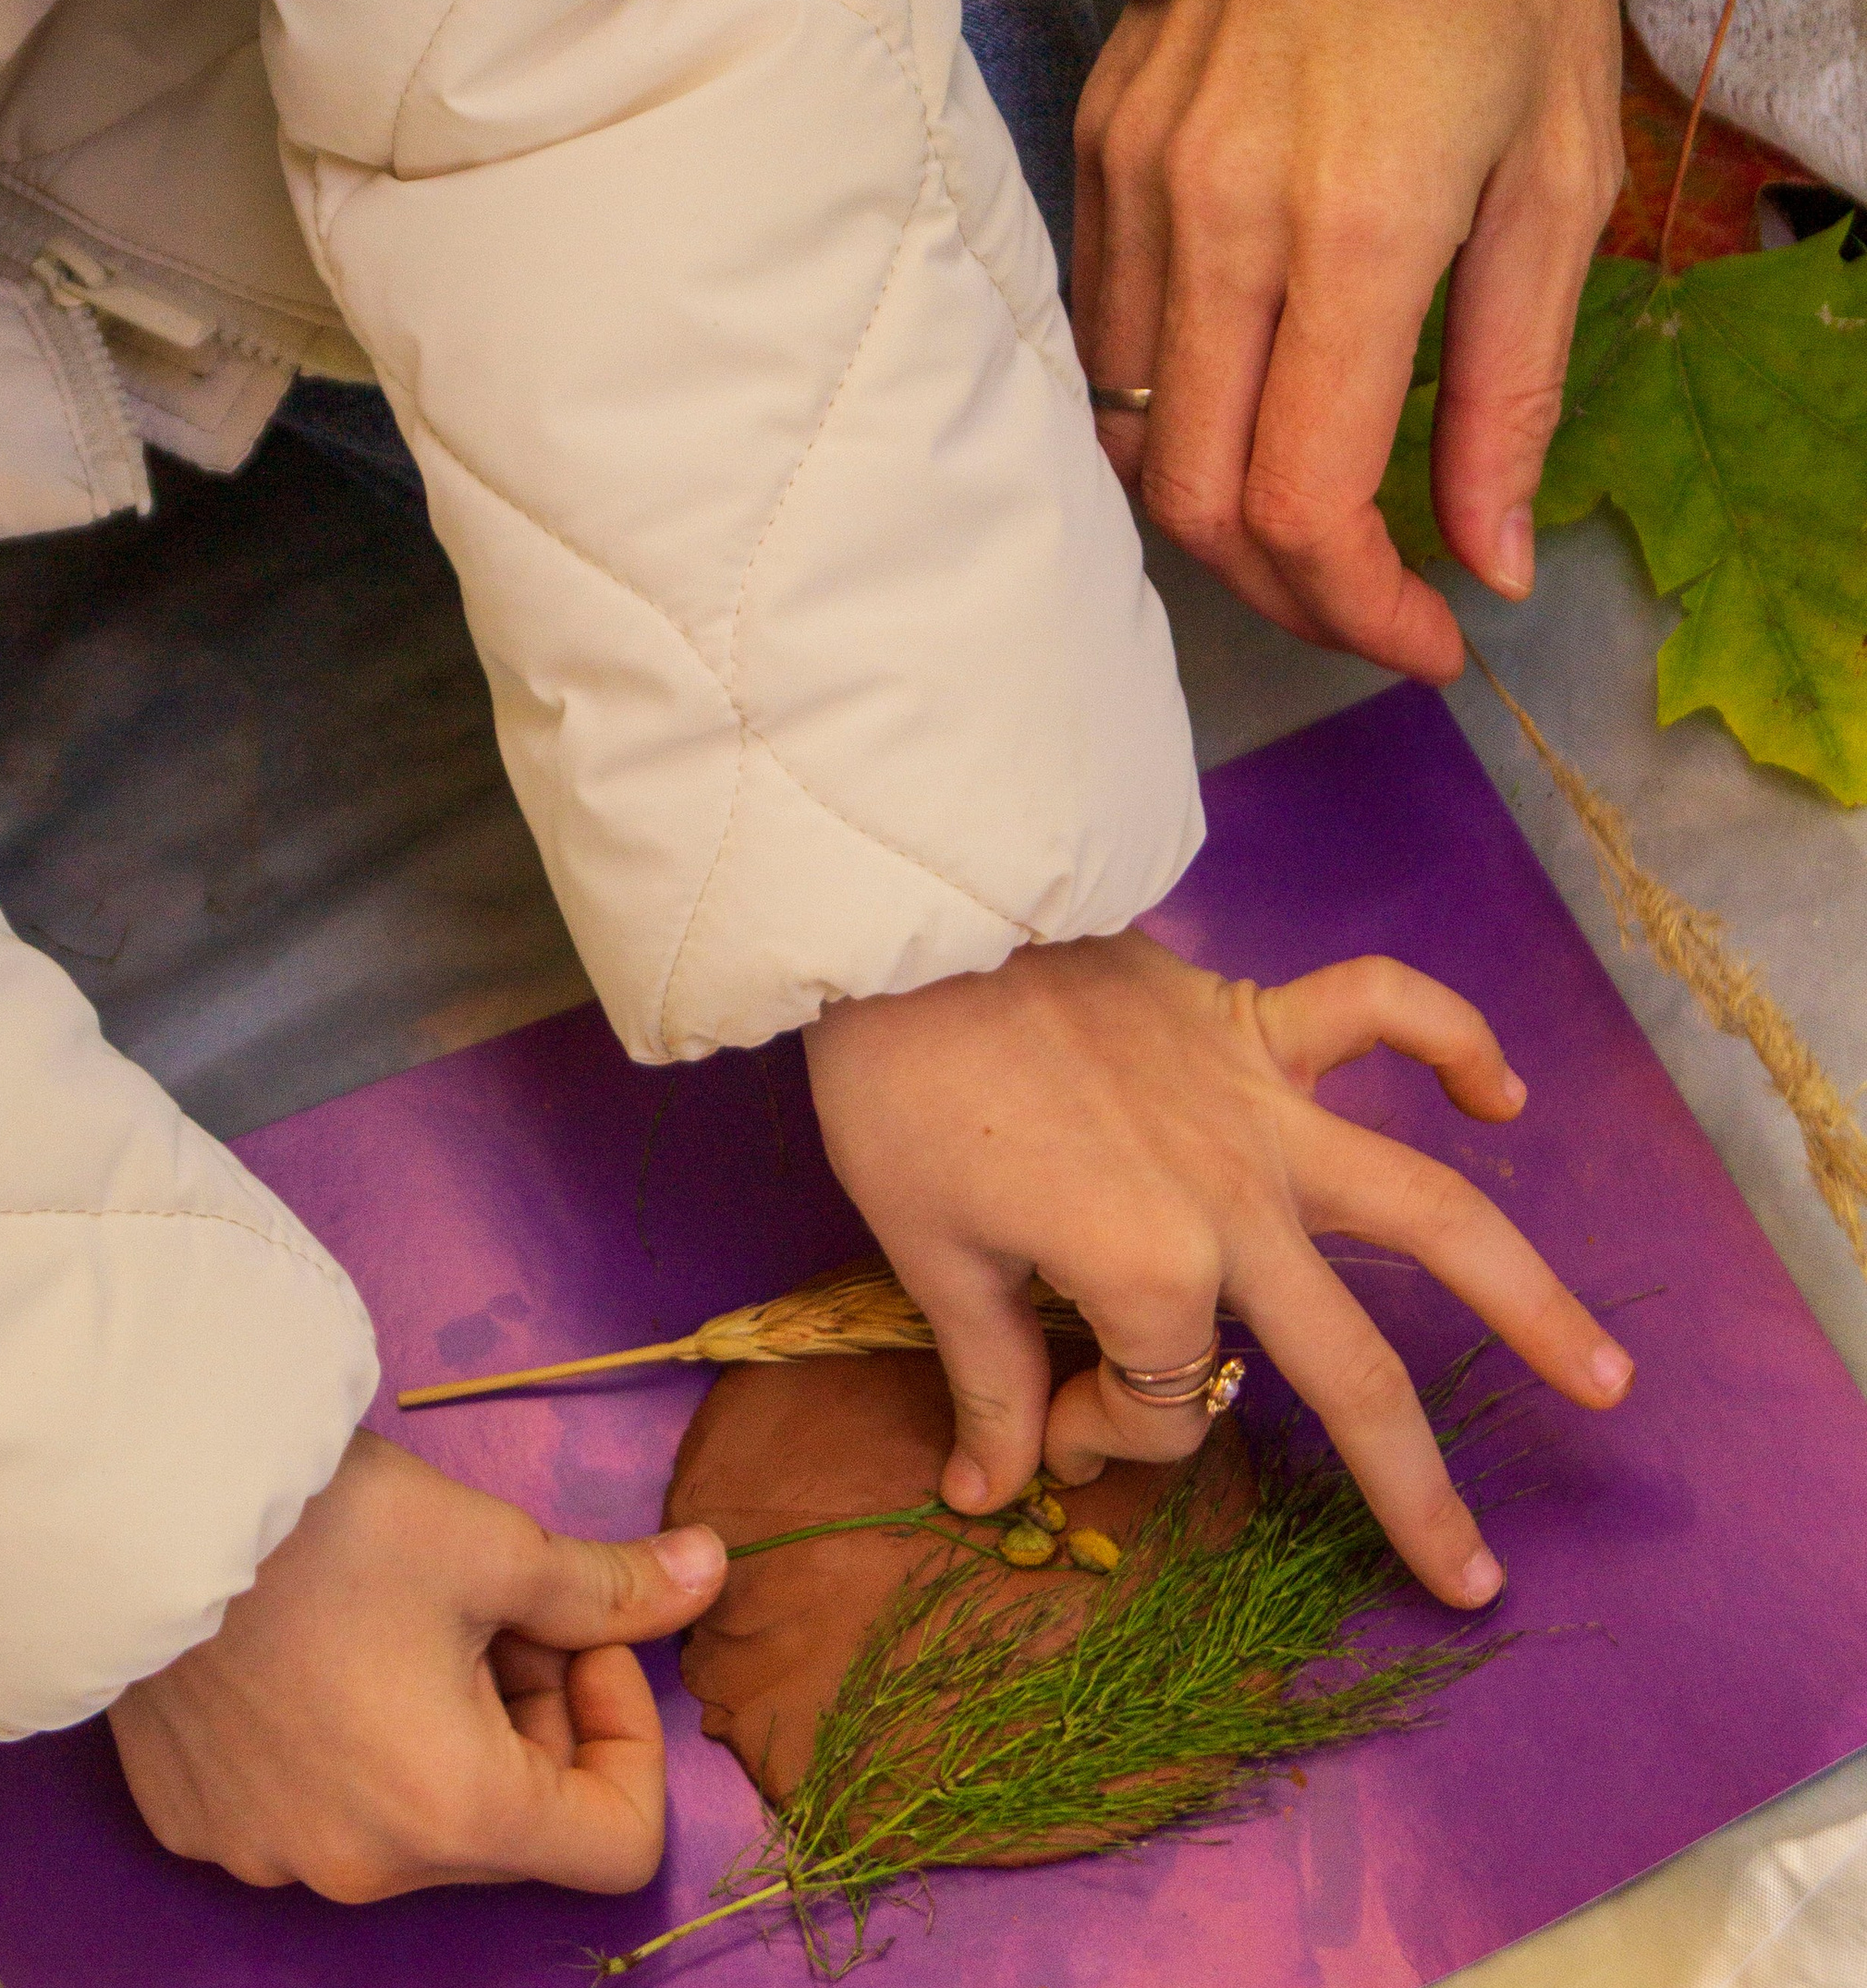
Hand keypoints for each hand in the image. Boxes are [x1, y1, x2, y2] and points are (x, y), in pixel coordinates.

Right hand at [109, 1431, 724, 1897]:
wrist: (142, 1497)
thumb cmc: (331, 1525)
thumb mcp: (497, 1545)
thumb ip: (612, 1585)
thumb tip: (713, 1572)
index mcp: (452, 1816)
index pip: (615, 1840)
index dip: (628, 1730)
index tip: (585, 1634)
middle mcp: (357, 1866)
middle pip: (510, 1822)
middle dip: (538, 1709)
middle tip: (507, 1598)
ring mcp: (266, 1851)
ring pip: (416, 1813)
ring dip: (452, 1722)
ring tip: (413, 1607)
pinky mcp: (200, 1817)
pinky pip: (318, 1804)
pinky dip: (355, 1737)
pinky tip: (325, 1637)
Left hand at [801, 933, 1632, 1607]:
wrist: (913, 931)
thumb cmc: (904, 1095)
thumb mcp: (932, 1256)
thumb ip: (991, 1378)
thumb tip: (991, 1493)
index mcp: (1151, 1269)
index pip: (1163, 1402)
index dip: (1103, 1432)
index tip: (1043, 1420)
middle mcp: (1237, 1204)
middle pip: (1351, 1371)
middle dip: (1412, 1492)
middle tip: (1475, 1579)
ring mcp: (1264, 1110)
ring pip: (1428, 1212)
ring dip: (1527, 1297)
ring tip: (1607, 1378)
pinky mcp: (1257, 1021)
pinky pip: (1383, 1011)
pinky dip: (1452, 1039)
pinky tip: (1501, 1094)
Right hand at [1073, 0, 1624, 679]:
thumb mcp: (1561, 173)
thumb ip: (1514, 386)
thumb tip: (1492, 555)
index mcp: (1358, 227)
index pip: (1305, 501)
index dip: (1361, 611)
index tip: (1424, 638)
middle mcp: (1219, 223)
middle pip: (1196, 503)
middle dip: (1286, 592)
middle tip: (1366, 601)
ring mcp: (1135, 191)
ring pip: (1127, 438)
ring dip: (1213, 516)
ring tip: (1300, 517)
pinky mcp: (1091, 162)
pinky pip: (1098, 346)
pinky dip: (1159, 417)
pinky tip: (1230, 407)